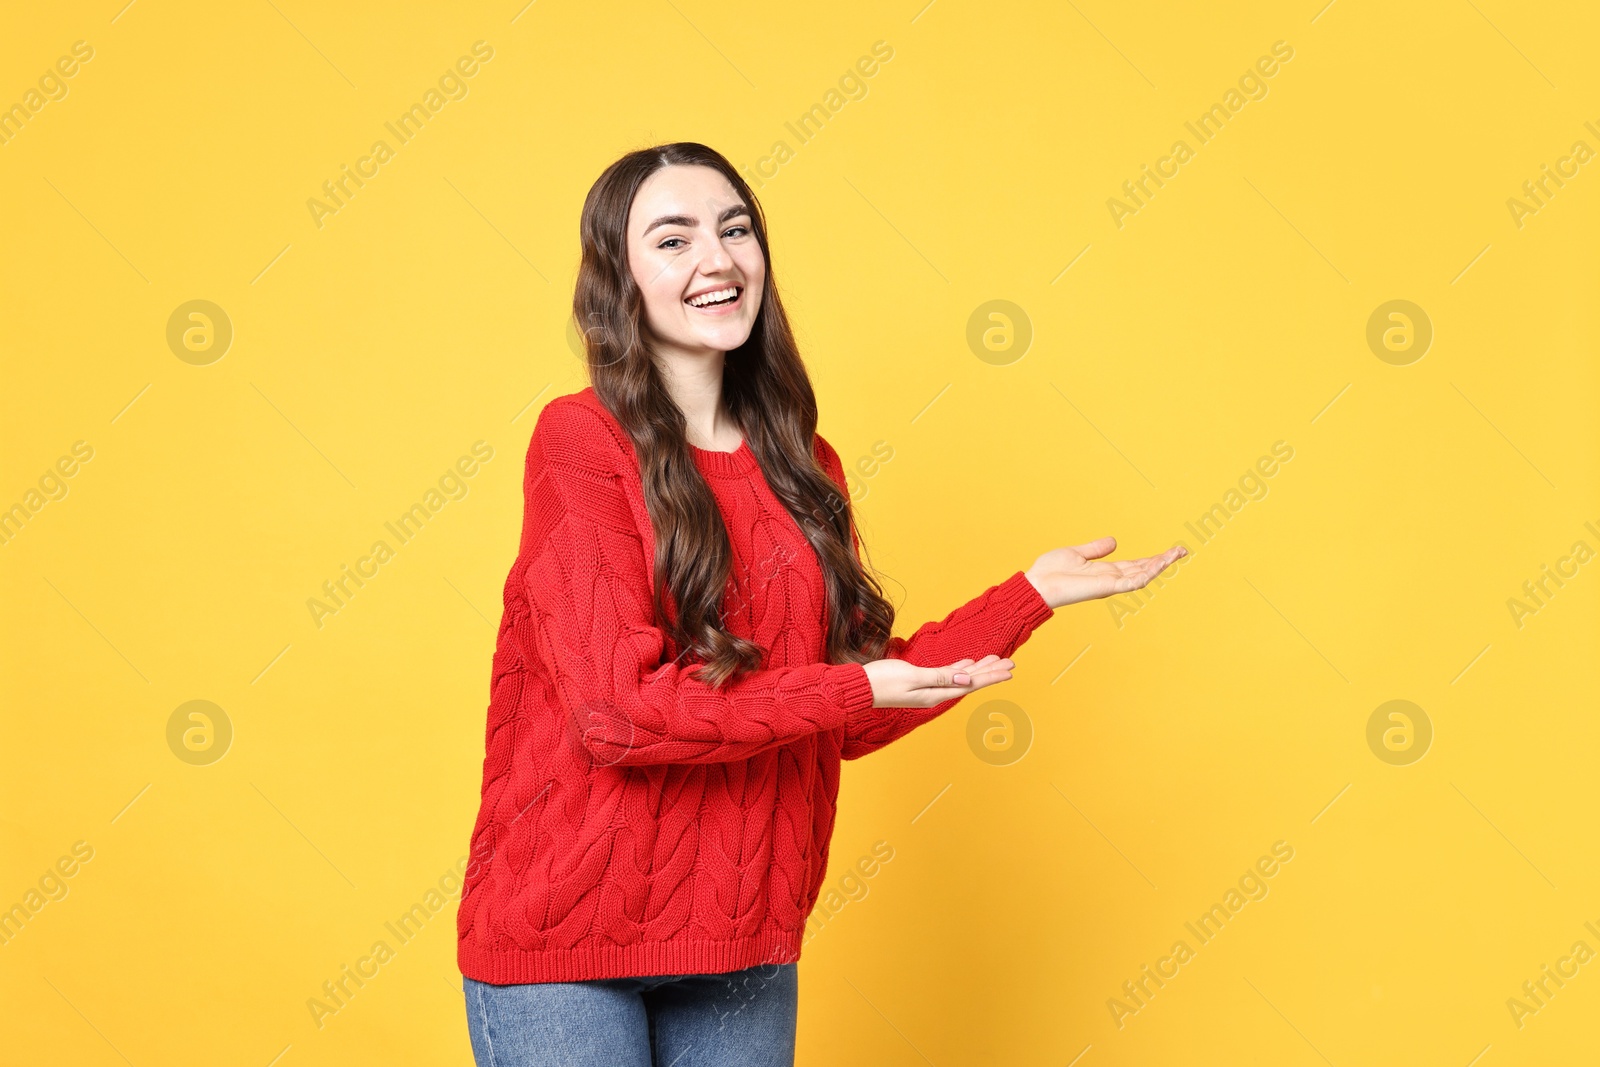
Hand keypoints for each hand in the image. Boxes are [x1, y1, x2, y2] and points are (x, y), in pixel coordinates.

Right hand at [862, 655, 1013, 707]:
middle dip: (990, 671)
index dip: (991, 676)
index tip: (1009, 670)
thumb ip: (939, 678)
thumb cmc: (882, 681)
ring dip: (979, 669)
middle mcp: (936, 694)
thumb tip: (965, 681)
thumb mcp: (912, 677)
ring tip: (996, 660)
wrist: (860, 688)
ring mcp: (929, 689)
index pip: (971, 684)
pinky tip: (968, 663)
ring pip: (961, 677)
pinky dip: (960, 668)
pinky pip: (948, 675)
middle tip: (1011, 663)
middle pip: (970, 681)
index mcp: (936, 694)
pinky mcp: (921, 682)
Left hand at [1024, 536, 1186, 608]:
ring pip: (1142, 575)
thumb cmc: (1050, 571)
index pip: (1135, 564)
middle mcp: (1111, 579)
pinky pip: (1131, 582)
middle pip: (1144, 569)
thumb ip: (1096, 548)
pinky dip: (1146, 573)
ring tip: (1177, 554)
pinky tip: (1159, 565)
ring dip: (1160, 565)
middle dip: (1163, 561)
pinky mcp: (1106, 588)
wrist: (1037, 584)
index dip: (1153, 558)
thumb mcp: (1077, 553)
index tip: (1170, 550)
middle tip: (1182, 550)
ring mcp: (1110, 584)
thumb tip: (1114, 541)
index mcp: (1106, 571)